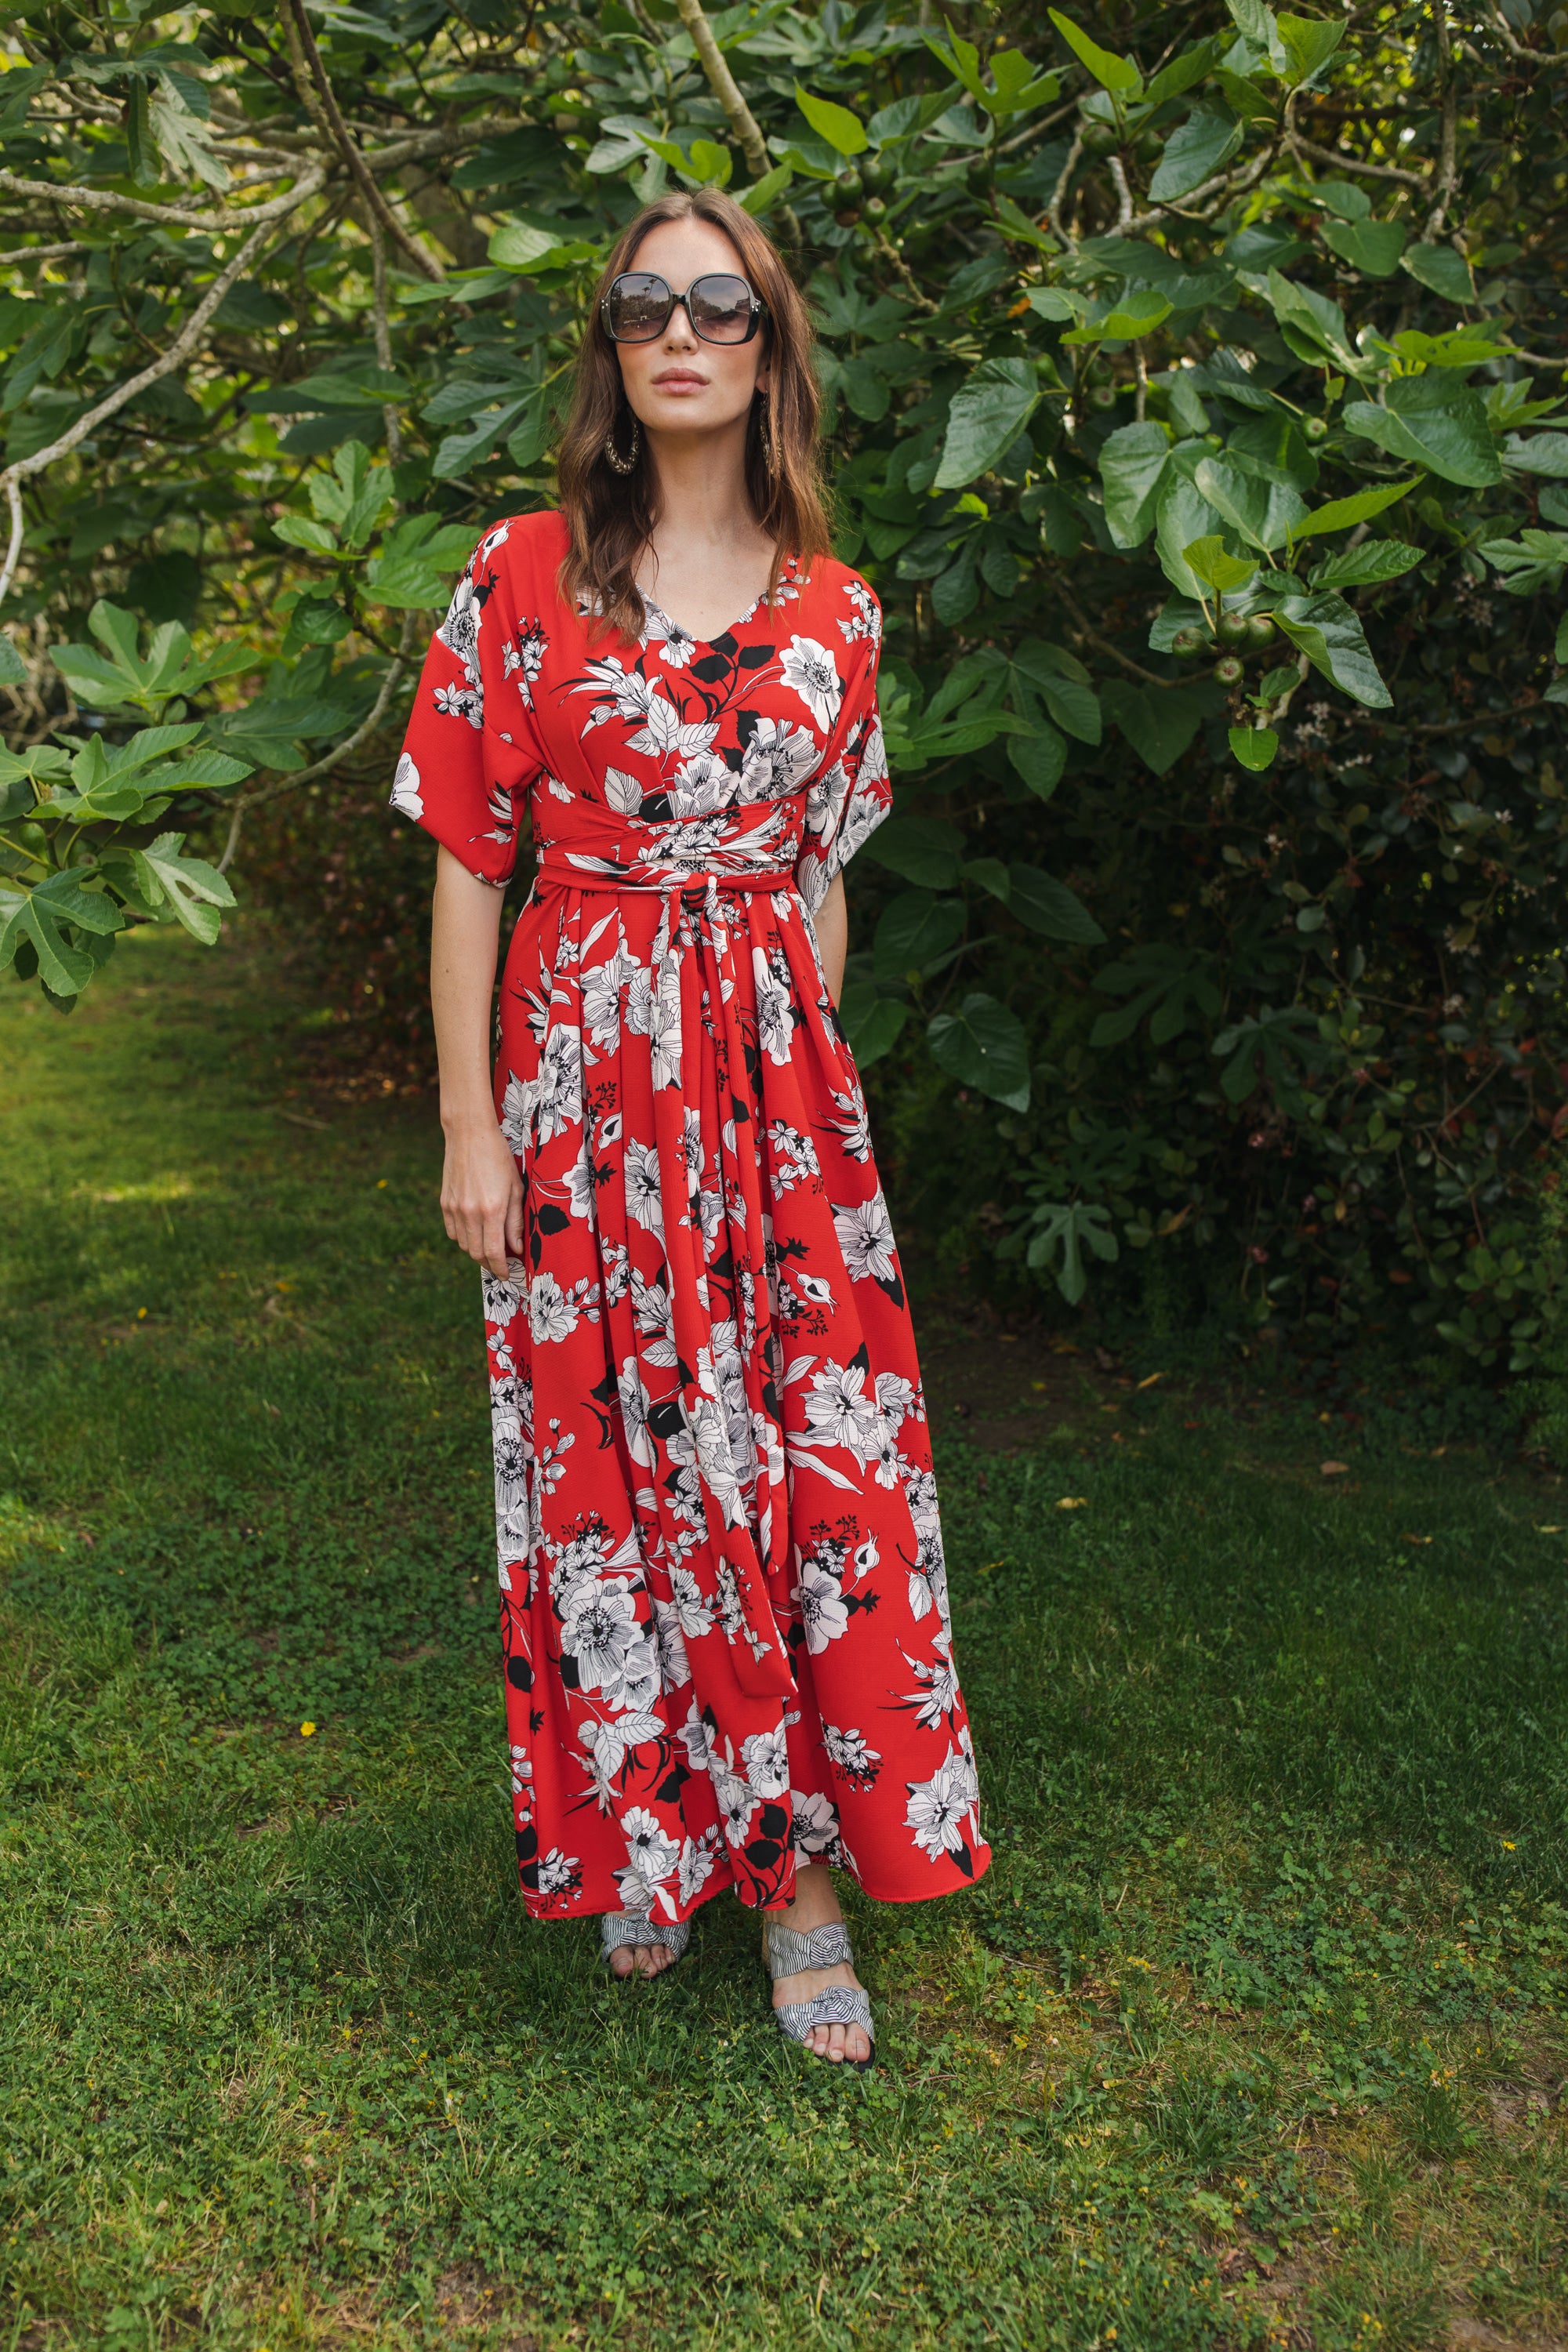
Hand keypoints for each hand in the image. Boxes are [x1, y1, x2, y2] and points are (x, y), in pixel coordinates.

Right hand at [440, 1118, 523, 1279]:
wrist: (469, 1135)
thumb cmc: (498, 1158)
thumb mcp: (516, 1188)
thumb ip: (515, 1222)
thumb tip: (516, 1249)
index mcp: (491, 1210)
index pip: (493, 1253)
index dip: (500, 1269)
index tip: (507, 1275)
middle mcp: (470, 1213)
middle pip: (476, 1254)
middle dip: (490, 1264)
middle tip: (501, 1263)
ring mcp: (454, 1209)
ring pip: (464, 1245)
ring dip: (477, 1251)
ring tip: (490, 1247)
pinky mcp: (444, 1203)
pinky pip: (452, 1232)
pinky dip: (464, 1239)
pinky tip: (475, 1232)